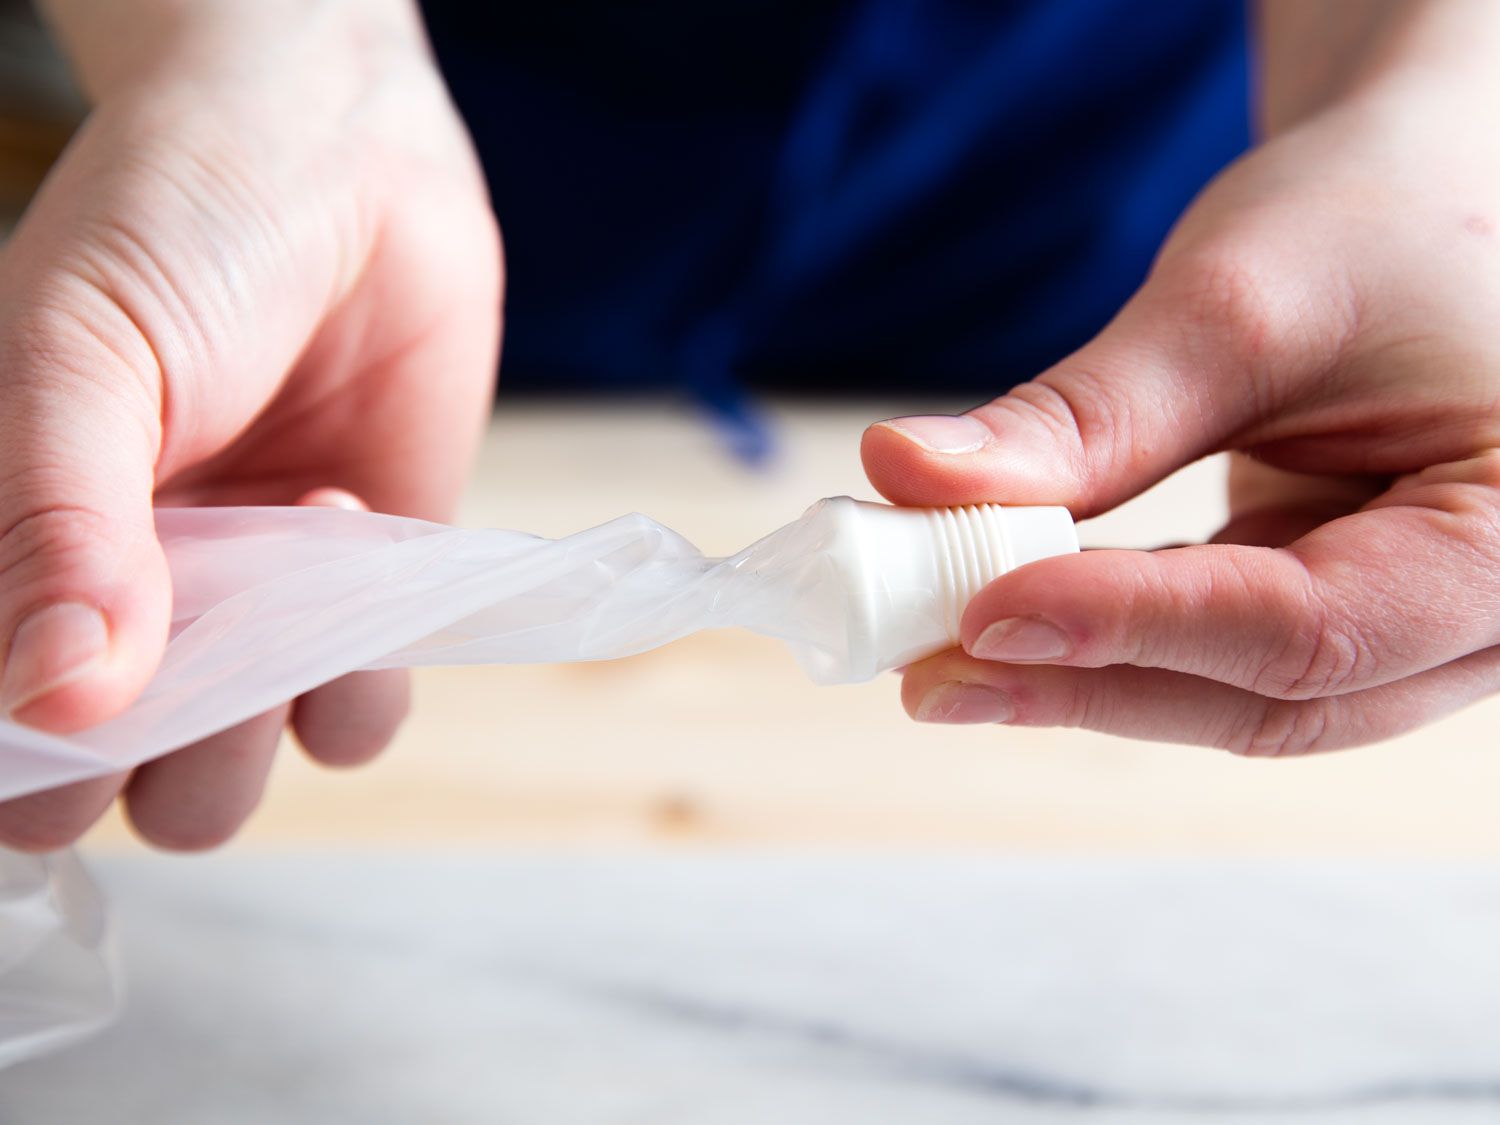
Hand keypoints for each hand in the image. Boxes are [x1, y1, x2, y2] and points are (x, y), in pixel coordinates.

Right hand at [0, 2, 500, 848]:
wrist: (345, 160)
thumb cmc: (178, 232)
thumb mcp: (81, 361)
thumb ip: (55, 526)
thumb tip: (57, 698)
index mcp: (19, 562)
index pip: (5, 747)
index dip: (33, 770)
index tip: (84, 706)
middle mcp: (128, 612)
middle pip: (119, 794)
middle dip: (163, 761)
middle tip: (200, 648)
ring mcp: (248, 616)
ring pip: (234, 780)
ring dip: (263, 730)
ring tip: (290, 575)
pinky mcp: (359, 600)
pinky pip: (355, 717)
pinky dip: (362, 676)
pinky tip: (346, 527)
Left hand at [863, 71, 1499, 754]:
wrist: (1424, 202)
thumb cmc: (1375, 223)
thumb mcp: (1238, 304)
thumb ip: (1086, 415)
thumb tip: (905, 475)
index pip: (1311, 628)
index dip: (1134, 628)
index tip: (983, 615)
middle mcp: (1490, 618)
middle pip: (1273, 698)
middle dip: (1089, 683)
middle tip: (930, 671)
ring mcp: (1419, 632)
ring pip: (1238, 699)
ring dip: (1085, 679)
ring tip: (941, 656)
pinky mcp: (1342, 616)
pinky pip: (1220, 661)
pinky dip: (1112, 642)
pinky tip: (1006, 621)